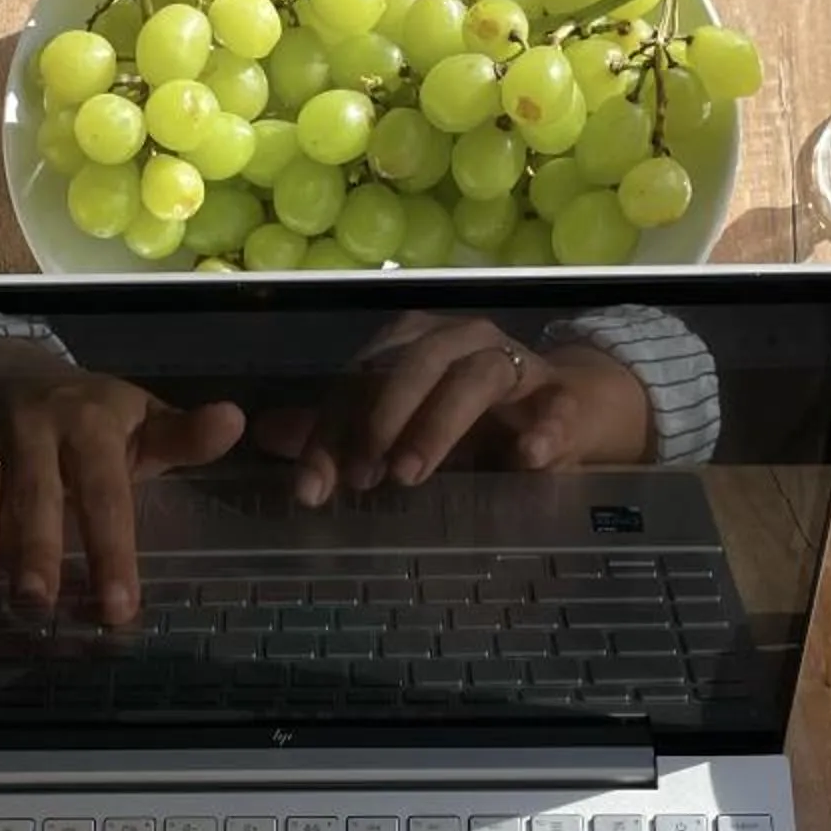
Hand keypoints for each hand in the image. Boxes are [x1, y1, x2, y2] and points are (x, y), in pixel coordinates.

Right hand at [0, 340, 244, 621]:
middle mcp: (35, 427)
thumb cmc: (91, 414)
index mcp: (91, 424)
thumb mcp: (141, 422)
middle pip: (36, 493)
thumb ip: (185, 436)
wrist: (12, 364)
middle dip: (34, 546)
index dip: (111, 549)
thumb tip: (238, 420)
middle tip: (37, 601)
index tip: (117, 607)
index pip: (106, 492)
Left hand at [257, 315, 649, 505]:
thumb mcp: (402, 428)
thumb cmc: (471, 421)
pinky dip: (542, 431)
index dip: (330, 433)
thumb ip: (341, 432)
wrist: (563, 413)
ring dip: (439, 424)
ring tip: (411, 473)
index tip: (312, 489)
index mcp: (415, 344)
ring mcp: (518, 365)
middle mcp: (462, 341)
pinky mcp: (563, 398)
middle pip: (414, 364)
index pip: (360, 380)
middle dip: (381, 418)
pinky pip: (555, 409)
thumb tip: (267, 435)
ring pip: (475, 376)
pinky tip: (528, 459)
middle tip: (364, 476)